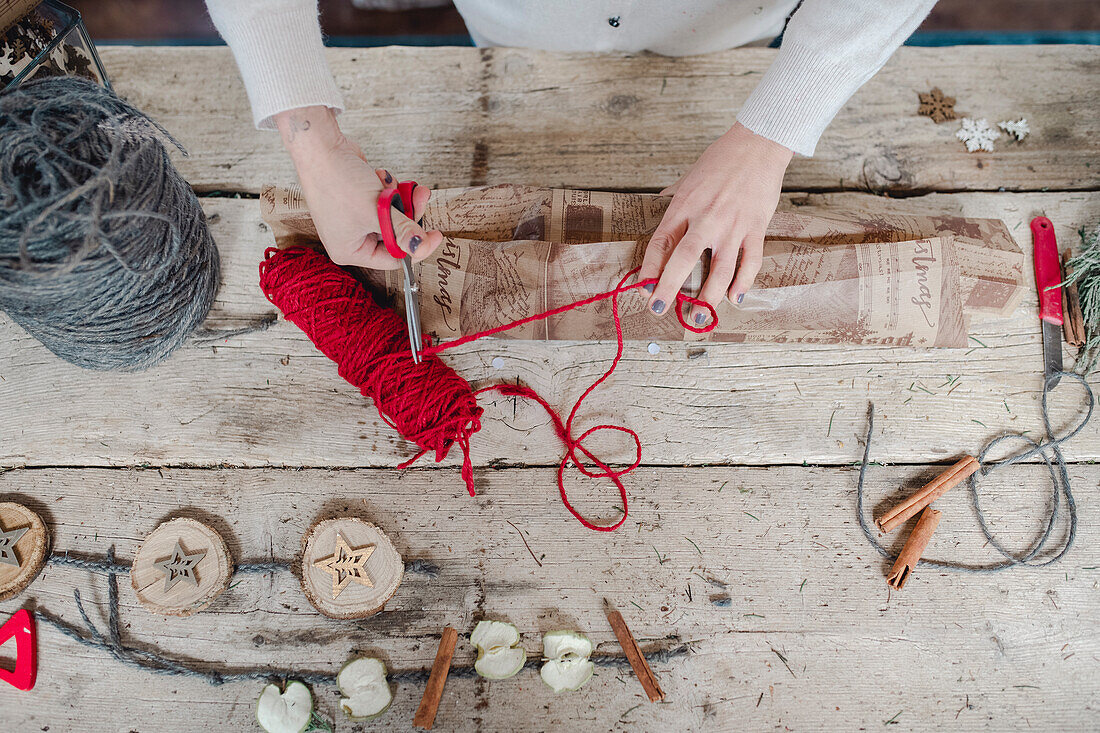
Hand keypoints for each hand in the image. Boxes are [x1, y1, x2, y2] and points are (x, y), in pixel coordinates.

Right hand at [274, 106, 442, 268]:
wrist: (321, 147)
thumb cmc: (336, 180)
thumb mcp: (375, 211)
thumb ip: (402, 231)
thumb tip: (422, 247)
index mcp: (349, 251)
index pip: (392, 259)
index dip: (415, 247)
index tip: (434, 234)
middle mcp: (352, 237)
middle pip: (396, 235)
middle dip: (408, 214)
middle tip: (420, 197)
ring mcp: (356, 218)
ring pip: (394, 215)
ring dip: (399, 197)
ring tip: (395, 183)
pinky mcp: (361, 200)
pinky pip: (386, 201)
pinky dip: (388, 188)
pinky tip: (379, 176)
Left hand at [639, 122, 791, 323]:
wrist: (758, 145)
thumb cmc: (720, 160)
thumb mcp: (687, 178)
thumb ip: (673, 199)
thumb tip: (657, 209)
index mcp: (684, 206)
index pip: (660, 243)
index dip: (649, 269)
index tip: (643, 288)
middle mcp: (707, 218)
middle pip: (684, 260)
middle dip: (669, 289)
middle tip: (658, 309)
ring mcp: (733, 226)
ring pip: (720, 270)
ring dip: (708, 298)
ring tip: (699, 317)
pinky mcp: (756, 228)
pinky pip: (750, 262)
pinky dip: (743, 284)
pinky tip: (734, 299)